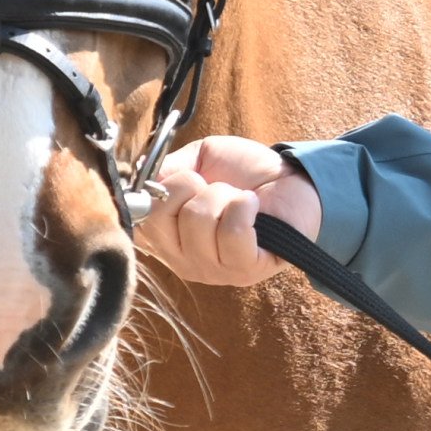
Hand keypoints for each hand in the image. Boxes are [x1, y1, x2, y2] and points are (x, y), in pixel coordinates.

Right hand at [139, 134, 321, 286]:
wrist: (292, 178)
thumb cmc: (245, 174)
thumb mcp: (198, 160)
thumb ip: (166, 171)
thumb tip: (143, 182)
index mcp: (168, 237)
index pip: (139, 220)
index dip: (159, 192)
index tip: (187, 179)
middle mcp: (183, 260)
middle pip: (164, 218)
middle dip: (193, 187)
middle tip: (218, 188)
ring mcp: (214, 270)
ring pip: (199, 221)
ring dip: (224, 196)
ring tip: (240, 199)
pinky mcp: (247, 269)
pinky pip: (231, 234)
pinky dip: (244, 208)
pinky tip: (254, 205)